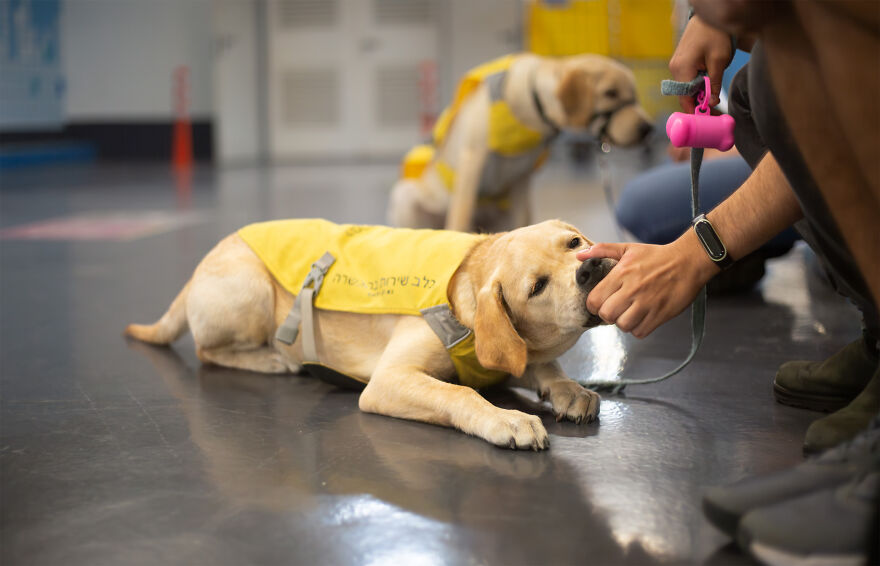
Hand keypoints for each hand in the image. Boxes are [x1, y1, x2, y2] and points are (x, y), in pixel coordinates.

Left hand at [576, 237, 716, 337]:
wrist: (689, 261)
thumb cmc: (657, 256)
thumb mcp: (628, 249)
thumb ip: (602, 250)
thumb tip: (579, 256)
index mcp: (621, 274)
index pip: (595, 300)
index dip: (594, 304)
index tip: (600, 303)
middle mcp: (632, 290)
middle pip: (606, 315)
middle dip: (608, 314)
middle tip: (616, 309)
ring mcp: (647, 303)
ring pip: (623, 325)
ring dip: (624, 322)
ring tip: (629, 313)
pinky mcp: (660, 314)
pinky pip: (640, 332)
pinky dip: (638, 329)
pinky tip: (642, 318)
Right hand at [668, 15, 732, 111]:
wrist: (709, 16)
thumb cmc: (715, 35)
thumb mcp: (719, 61)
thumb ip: (714, 84)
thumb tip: (711, 103)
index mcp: (682, 69)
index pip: (684, 99)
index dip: (694, 112)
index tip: (705, 121)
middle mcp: (675, 68)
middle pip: (684, 95)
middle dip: (697, 105)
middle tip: (713, 113)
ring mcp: (676, 64)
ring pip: (685, 88)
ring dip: (697, 94)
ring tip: (712, 100)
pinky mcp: (680, 61)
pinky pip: (686, 79)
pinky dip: (695, 85)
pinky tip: (707, 87)